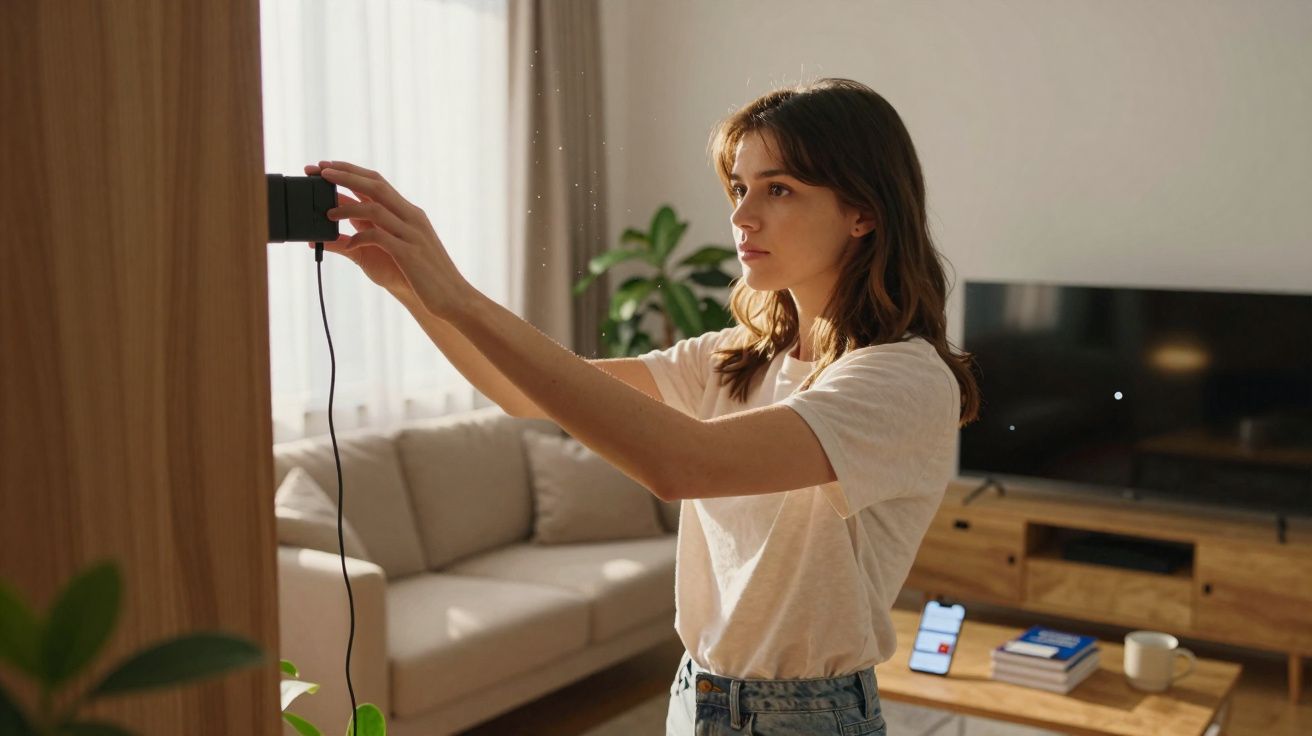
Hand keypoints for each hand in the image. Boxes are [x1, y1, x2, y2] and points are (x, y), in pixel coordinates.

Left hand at [303, 163, 412, 301]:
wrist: (453, 297)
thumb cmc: (423, 277)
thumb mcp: (396, 251)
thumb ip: (371, 236)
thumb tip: (339, 233)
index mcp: (409, 214)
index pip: (378, 182)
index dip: (351, 171)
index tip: (326, 166)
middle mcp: (412, 218)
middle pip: (375, 185)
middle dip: (345, 175)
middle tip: (320, 171)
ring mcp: (411, 234)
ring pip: (375, 208)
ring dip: (347, 207)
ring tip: (328, 213)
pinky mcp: (408, 254)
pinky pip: (378, 237)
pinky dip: (359, 238)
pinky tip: (350, 245)